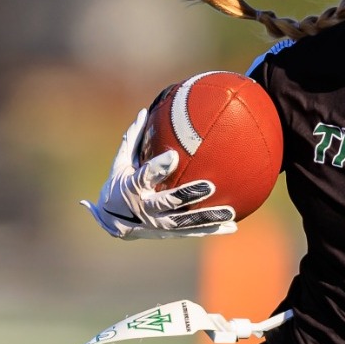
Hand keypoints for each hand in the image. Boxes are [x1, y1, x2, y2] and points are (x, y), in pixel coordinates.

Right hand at [80, 108, 237, 238]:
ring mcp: (157, 223)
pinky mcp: (168, 232)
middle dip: (188, 195)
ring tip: (229, 211)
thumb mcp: (121, 163)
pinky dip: (211, 229)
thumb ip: (133, 139)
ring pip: (184, 221)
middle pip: (168, 202)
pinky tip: (233, 226)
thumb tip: (144, 111)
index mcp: (132, 188)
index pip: (145, 176)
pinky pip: (192, 231)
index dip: (158, 167)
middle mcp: (145, 208)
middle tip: (209, 186)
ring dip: (207, 217)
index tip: (173, 156)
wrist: (112, 221)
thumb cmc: (119, 184)